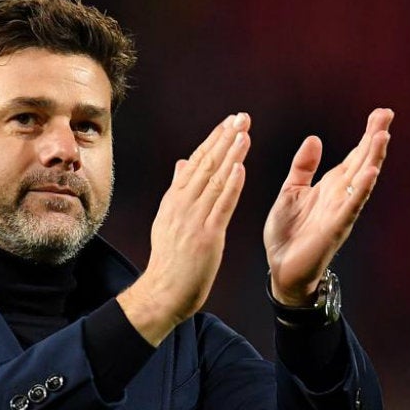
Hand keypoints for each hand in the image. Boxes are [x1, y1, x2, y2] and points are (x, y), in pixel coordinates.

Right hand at [118, 112, 251, 345]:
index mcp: (174, 200)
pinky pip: (220, 206)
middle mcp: (182, 205)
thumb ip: (178, 190)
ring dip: (231, 155)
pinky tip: (240, 168)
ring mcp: (193, 220)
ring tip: (244, 133)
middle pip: (205, 165)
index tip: (228, 122)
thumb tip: (182, 163)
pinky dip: (230, 186)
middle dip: (224, 139)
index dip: (213, 140)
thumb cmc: (170, 260)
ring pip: (214, 181)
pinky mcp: (207, 236)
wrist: (164, 291)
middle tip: (241, 117)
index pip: (195, 162)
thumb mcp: (169, 220)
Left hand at [264, 108, 394, 305]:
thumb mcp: (291, 191)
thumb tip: (315, 138)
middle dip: (375, 139)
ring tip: (383, 136)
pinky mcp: (335, 228)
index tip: (381, 113)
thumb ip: (303, 167)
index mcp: (329, 186)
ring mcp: (340, 212)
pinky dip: (361, 190)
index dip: (367, 135)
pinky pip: (351, 206)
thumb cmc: (287, 233)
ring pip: (361, 181)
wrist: (281, 267)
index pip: (353, 156)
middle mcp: (340, 196)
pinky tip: (371, 174)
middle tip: (387, 114)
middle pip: (362, 162)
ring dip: (373, 159)